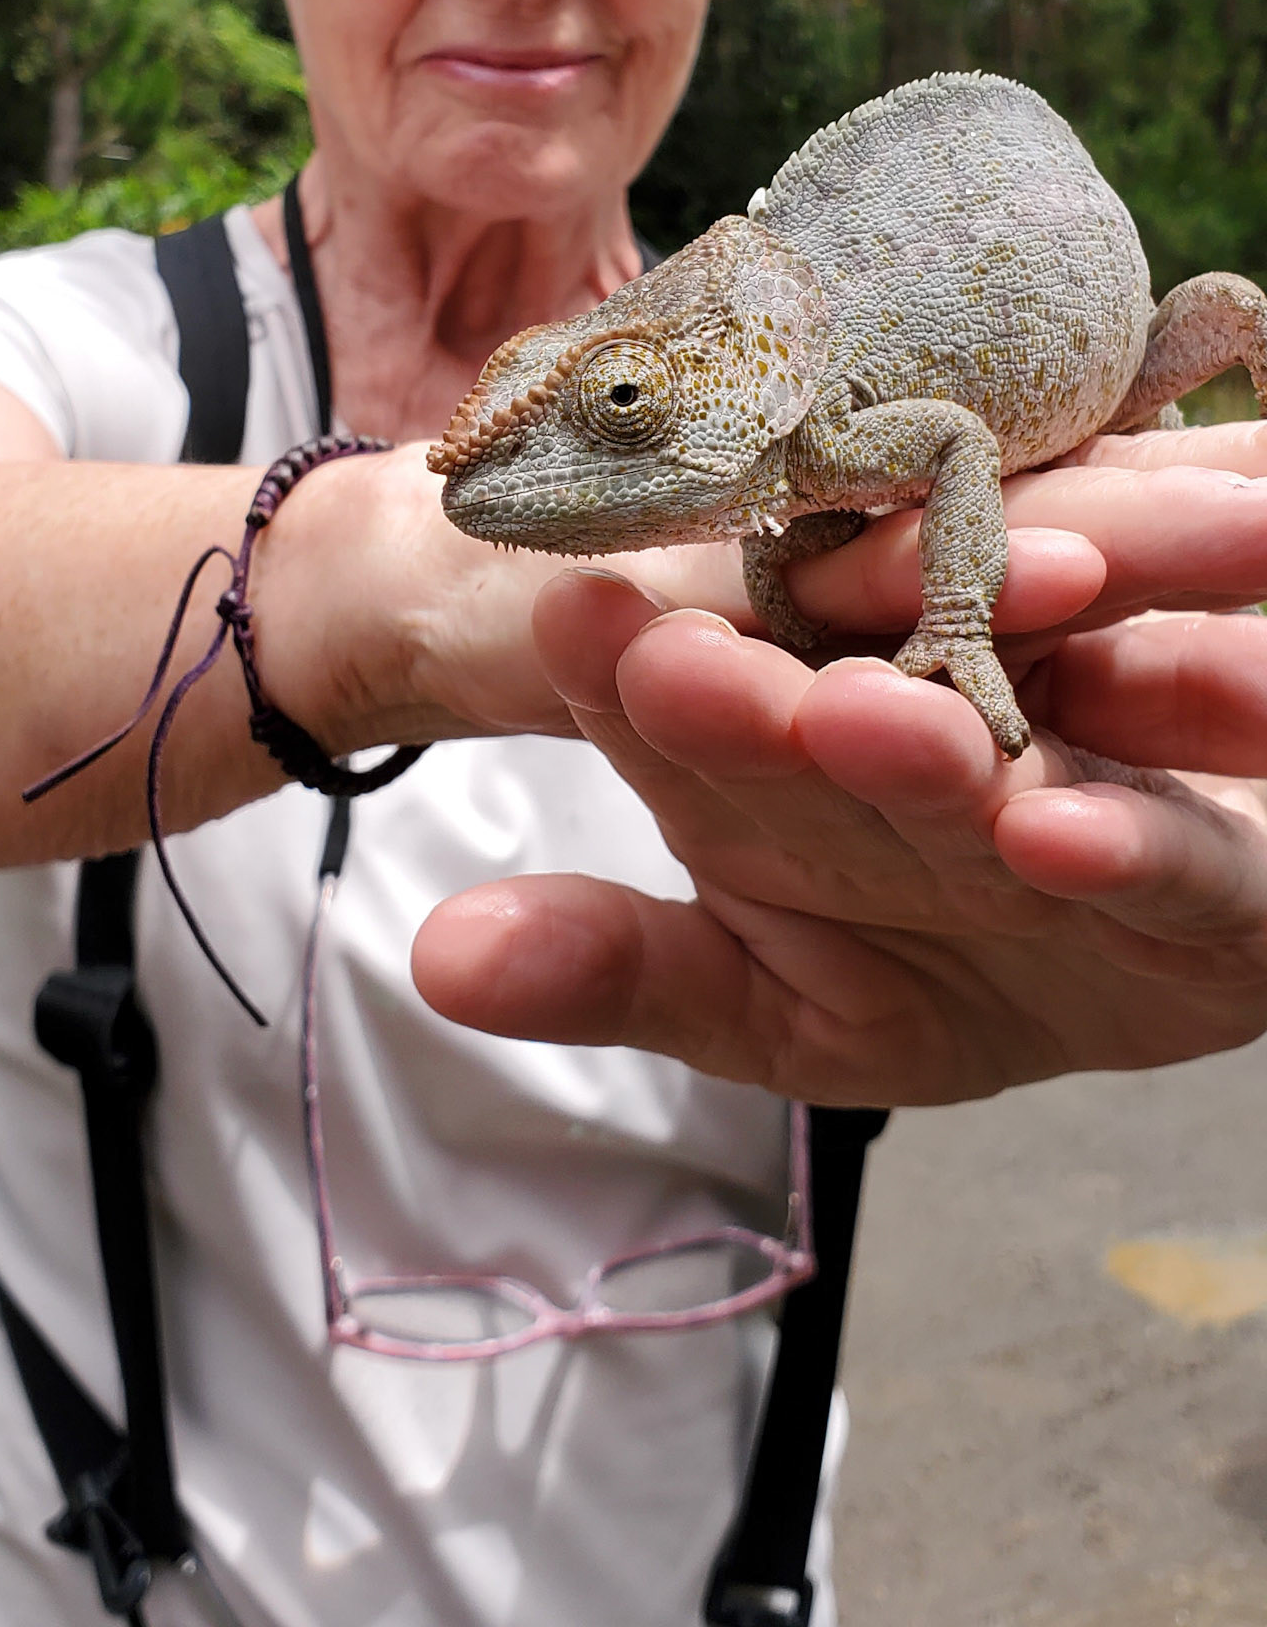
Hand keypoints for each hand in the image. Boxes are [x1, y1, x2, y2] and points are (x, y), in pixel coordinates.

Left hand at [411, 422, 1266, 1102]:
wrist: (1170, 992)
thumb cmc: (969, 966)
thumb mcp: (783, 998)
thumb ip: (627, 968)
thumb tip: (439, 961)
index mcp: (848, 723)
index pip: (742, 689)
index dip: (654, 677)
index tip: (564, 628)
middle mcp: (985, 716)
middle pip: (876, 683)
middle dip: (780, 687)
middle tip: (675, 664)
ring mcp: (1119, 776)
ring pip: (1038, 723)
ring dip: (953, 718)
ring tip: (859, 719)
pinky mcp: (1236, 885)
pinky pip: (1192, 856)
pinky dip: (1133, 836)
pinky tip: (1055, 830)